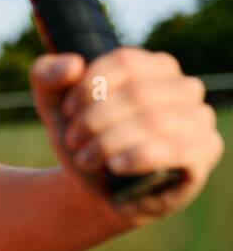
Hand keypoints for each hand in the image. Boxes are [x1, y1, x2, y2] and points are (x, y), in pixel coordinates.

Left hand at [30, 47, 223, 227]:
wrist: (94, 187)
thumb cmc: (82, 137)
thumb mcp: (52, 103)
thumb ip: (47, 74)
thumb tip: (73, 64)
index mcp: (155, 66)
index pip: (126, 62)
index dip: (90, 87)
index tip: (67, 111)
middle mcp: (184, 88)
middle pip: (138, 94)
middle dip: (95, 120)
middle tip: (74, 141)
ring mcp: (199, 120)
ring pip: (154, 121)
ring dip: (109, 142)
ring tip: (85, 159)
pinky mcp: (203, 153)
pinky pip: (177, 149)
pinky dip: (140, 157)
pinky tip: (114, 166)